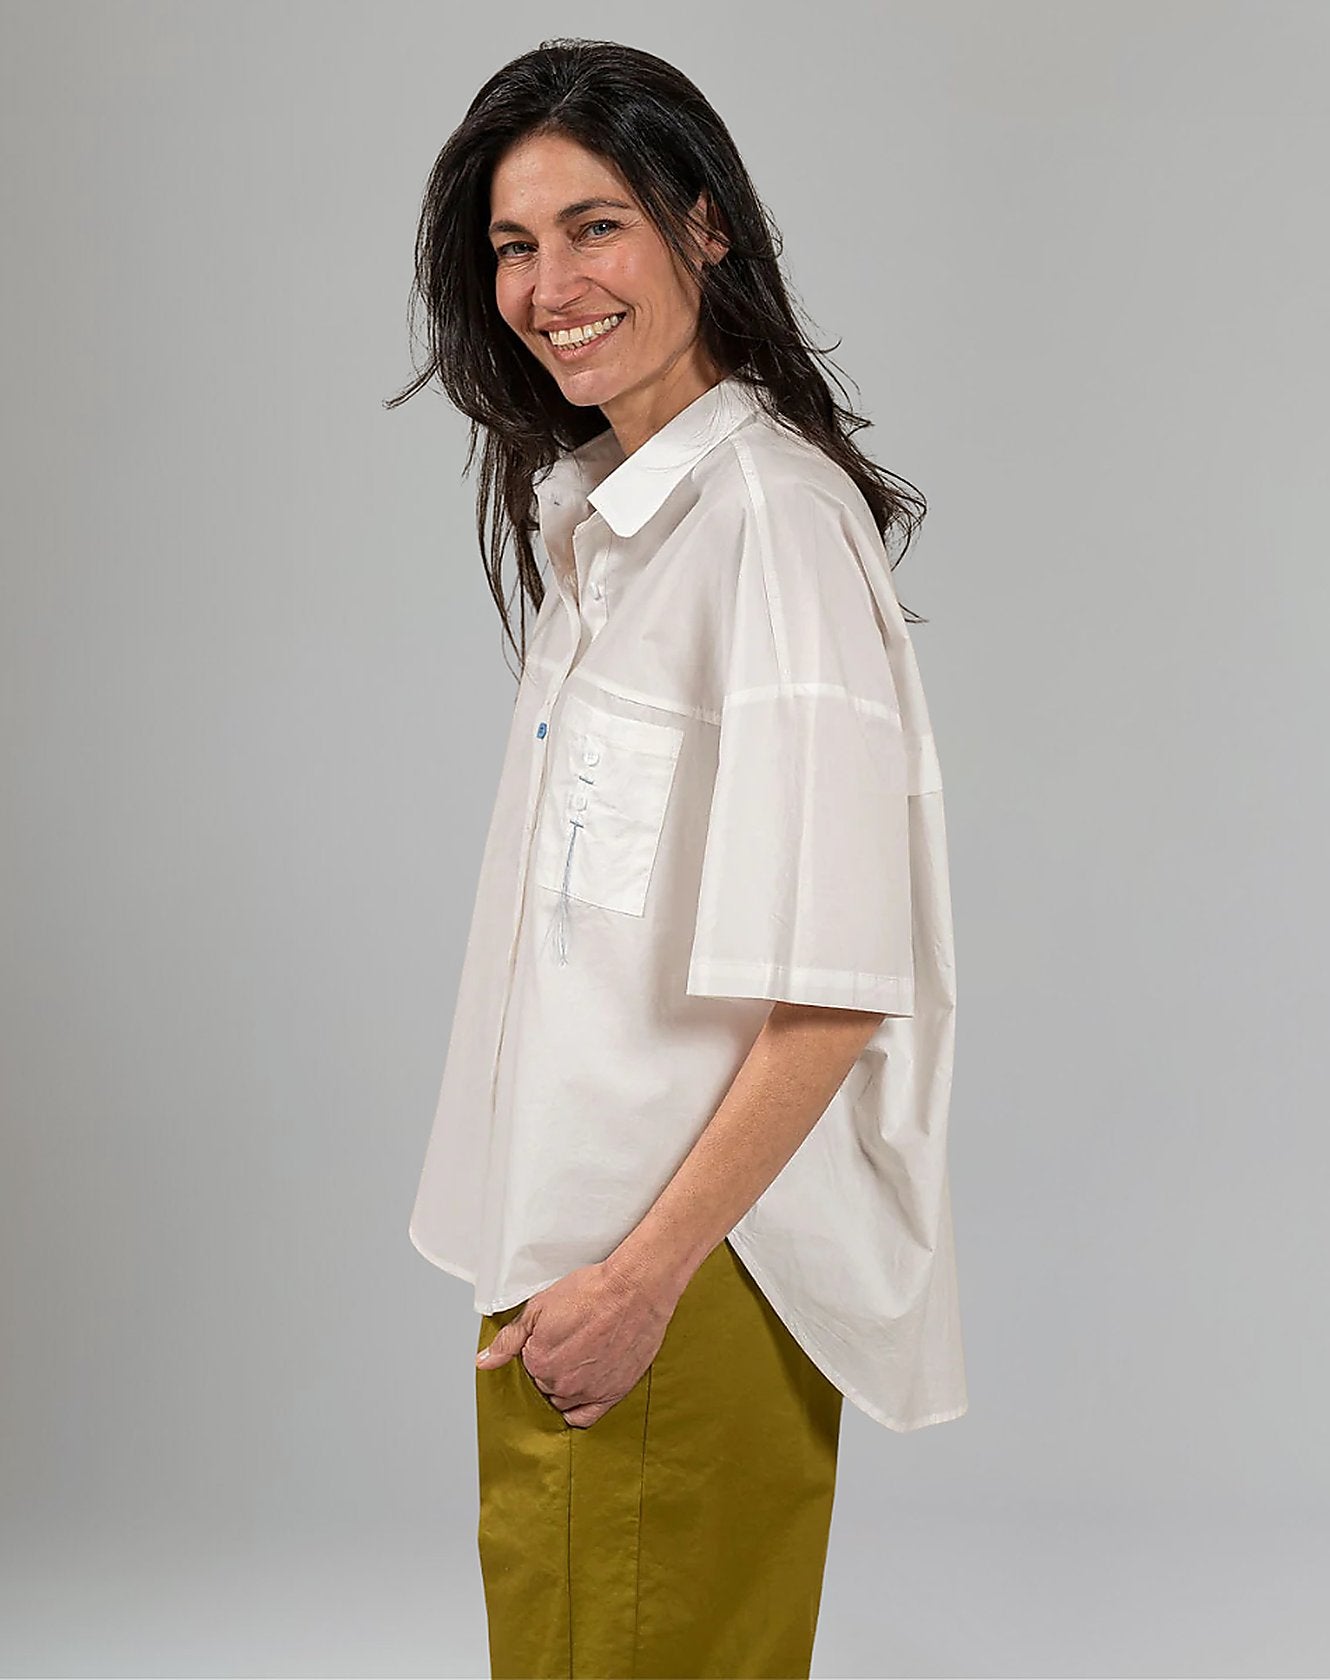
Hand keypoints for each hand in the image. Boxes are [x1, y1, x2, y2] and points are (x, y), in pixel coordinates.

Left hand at [475, 1256, 676, 1427]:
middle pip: (545, 1384)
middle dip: (552, 1366)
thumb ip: (509, 1338)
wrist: (634, 1290)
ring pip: (564, 1400)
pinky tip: (582, 1392)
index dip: (539, 1348)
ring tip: (581, 1358)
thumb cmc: (592, 1292)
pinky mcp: (613, 1394)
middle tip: (569, 1342)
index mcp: (538, 1362)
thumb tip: (484, 1361)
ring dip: (566, 1385)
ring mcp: (588, 1392)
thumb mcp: (541, 1305)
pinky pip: (586, 1417)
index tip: (553, 1335)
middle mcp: (561, 1384)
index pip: (528, 1366)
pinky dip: (579, 1409)